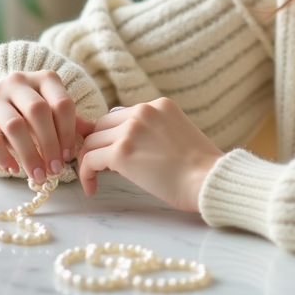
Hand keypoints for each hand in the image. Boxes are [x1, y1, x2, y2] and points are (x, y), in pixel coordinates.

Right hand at [0, 70, 77, 183]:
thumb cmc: (33, 109)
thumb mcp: (53, 108)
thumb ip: (71, 120)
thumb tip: (93, 134)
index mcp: (44, 79)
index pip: (61, 103)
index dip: (67, 131)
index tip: (69, 155)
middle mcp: (17, 83)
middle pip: (38, 112)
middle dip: (49, 144)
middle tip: (56, 169)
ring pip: (14, 126)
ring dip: (29, 154)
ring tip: (39, 175)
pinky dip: (3, 157)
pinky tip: (14, 170)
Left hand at [76, 97, 223, 212]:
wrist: (207, 179)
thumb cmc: (200, 167)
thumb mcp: (179, 133)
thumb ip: (155, 131)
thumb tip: (131, 144)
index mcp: (159, 105)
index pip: (120, 116)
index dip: (111, 136)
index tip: (107, 152)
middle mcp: (143, 111)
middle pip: (102, 126)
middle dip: (97, 146)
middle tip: (97, 166)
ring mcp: (130, 130)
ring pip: (92, 142)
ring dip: (89, 161)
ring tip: (93, 179)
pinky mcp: (121, 152)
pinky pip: (90, 160)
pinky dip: (86, 174)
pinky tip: (92, 189)